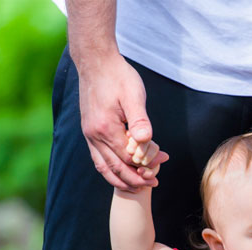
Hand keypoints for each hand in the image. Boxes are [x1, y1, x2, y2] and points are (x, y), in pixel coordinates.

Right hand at [77, 53, 164, 190]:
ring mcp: (89, 135)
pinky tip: (121, 172)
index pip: (128, 157)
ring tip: (138, 186)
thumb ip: (140, 120)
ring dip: (121, 179)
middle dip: (134, 179)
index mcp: (106, 128)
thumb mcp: (134, 95)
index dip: (146, 165)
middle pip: (115, 168)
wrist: (96, 61)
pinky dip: (110, 170)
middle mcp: (93, 135)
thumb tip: (145, 140)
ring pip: (103, 167)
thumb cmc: (119, 76)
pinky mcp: (89, 131)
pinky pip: (98, 158)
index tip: (162, 163)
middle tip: (153, 184)